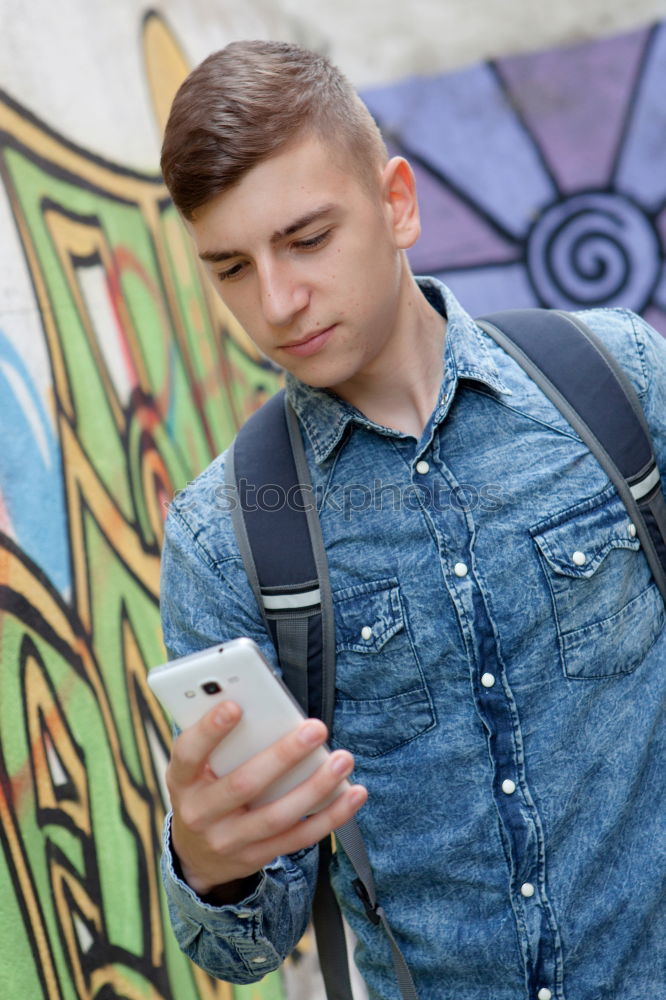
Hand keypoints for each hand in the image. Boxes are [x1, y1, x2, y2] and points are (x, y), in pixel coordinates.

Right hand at [166, 700, 366, 897]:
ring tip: (343, 760)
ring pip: (277, 815)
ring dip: (316, 787)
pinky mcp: (256, 857)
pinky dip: (330, 816)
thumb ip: (221, 741)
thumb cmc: (204, 788)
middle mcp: (200, 813)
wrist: (195, 855)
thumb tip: (268, 709)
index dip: (209, 730)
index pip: (189, 752)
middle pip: (244, 784)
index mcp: (181, 780)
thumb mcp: (196, 767)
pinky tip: (353, 794)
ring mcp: (228, 841)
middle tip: (317, 728)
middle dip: (283, 756)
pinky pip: (298, 838)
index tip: (235, 706)